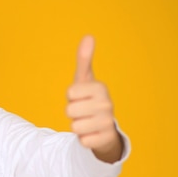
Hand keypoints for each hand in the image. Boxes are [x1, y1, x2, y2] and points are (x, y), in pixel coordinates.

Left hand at [66, 36, 122, 162]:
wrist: (105, 127)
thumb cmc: (90, 99)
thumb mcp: (85, 80)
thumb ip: (84, 59)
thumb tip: (88, 36)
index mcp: (101, 88)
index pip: (70, 93)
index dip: (71, 97)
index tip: (80, 98)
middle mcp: (107, 104)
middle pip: (69, 110)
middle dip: (73, 112)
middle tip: (83, 112)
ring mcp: (108, 123)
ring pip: (74, 127)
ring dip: (77, 126)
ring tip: (87, 122)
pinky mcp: (104, 140)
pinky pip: (82, 140)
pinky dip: (83, 139)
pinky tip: (92, 134)